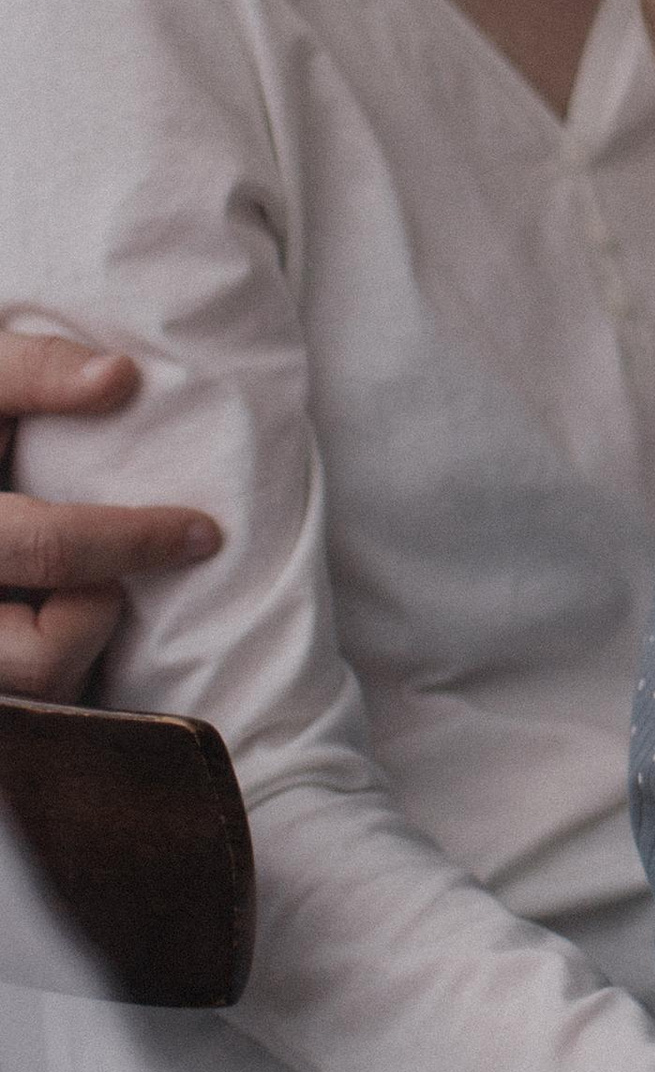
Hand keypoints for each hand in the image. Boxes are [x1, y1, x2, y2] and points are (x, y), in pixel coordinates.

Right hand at [0, 334, 220, 702]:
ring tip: (67, 583)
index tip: (205, 533)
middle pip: (41, 658)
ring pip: (39, 688)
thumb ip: (34, 371)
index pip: (48, 550)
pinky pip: (37, 700)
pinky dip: (60, 660)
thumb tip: (120, 376)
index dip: (136, 542)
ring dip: (75, 638)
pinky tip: (50, 608)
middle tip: (104, 567)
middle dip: (97, 608)